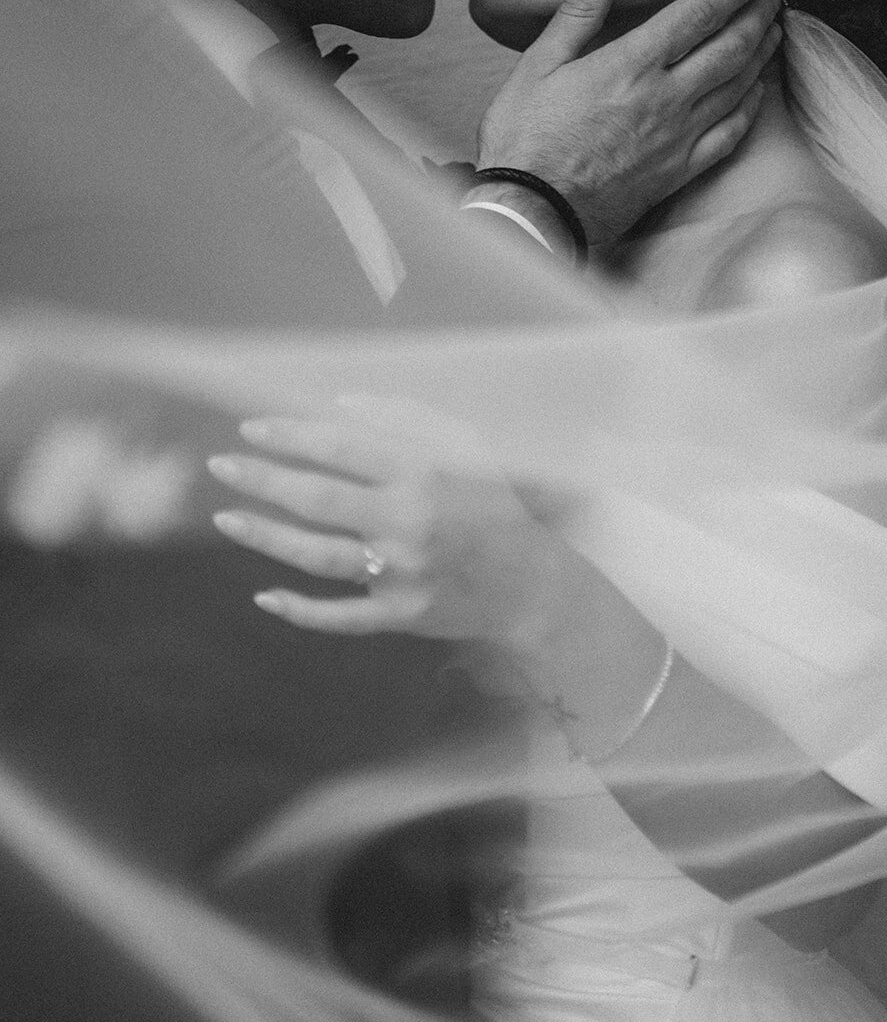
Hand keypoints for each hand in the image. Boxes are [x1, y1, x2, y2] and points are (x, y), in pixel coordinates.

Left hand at [207, 410, 567, 647]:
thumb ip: (408, 419)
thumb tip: (340, 404)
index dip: (291, 434)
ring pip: (317, 555)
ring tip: (226, 518)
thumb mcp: (466, 447)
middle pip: (318, 499)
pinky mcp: (402, 617)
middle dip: (263, 479)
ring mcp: (403, 573)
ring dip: (265, 537)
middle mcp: (409, 522)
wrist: (532, 582)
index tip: (251, 427)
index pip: (341, 446)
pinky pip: (339, 617)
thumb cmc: (492, 502)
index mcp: (423, 473)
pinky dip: (299, 609)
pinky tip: (264, 594)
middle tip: (220, 466)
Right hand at [475, 0, 781, 250]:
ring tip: (773, 32)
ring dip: (760, 55)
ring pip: (736, 87)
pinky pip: (729, 134)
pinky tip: (756, 94)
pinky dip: (749, 109)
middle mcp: (665, 98)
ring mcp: (678, 137)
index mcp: (631, 65)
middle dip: (756, 17)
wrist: (533, 212)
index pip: (697, 17)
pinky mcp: (679, 171)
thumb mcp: (538, 66)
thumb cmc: (527, 140)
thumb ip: (578, 13)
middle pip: (729, 48)